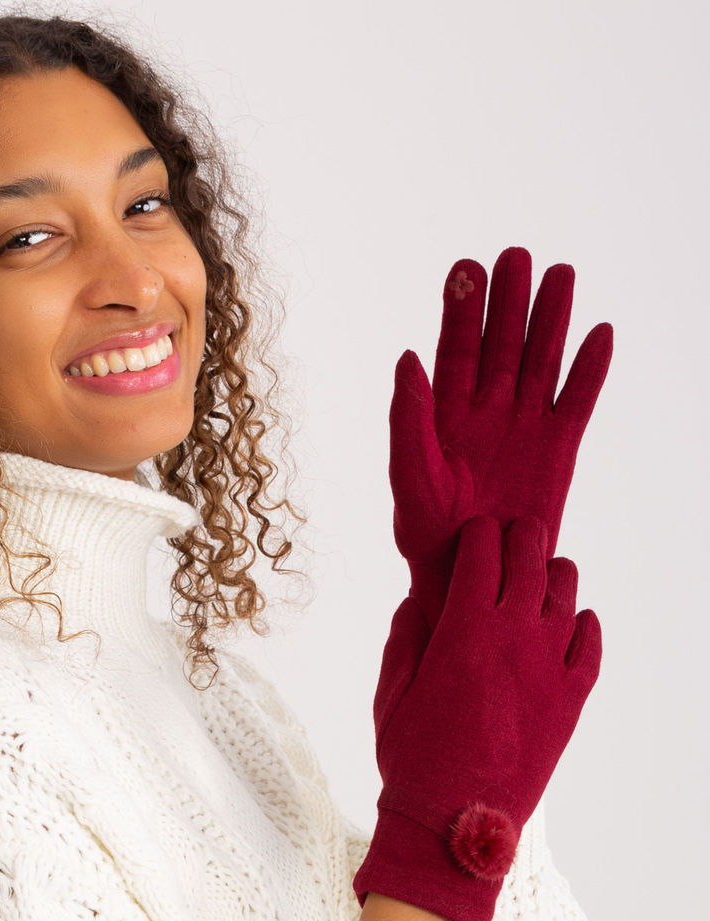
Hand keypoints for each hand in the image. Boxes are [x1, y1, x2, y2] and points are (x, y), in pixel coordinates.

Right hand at [352, 513, 600, 920]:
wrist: (454, 824)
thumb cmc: (411, 762)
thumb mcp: (390, 696)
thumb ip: (404, 641)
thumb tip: (417, 603)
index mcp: (463, 628)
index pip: (482, 550)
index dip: (477, 534)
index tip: (472, 537)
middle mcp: (514, 637)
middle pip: (531, 557)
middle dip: (519, 540)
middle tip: (510, 544)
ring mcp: (549, 667)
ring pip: (567, 592)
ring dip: (551, 577)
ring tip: (538, 582)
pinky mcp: (571, 700)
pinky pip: (591, 645)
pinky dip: (584, 626)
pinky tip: (573, 623)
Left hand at [389, 246, 612, 631]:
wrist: (470, 578)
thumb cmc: (428, 536)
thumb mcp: (410, 477)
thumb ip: (408, 420)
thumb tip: (407, 357)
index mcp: (444, 412)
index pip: (455, 348)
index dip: (461, 309)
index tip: (467, 266)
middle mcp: (486, 411)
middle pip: (501, 343)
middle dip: (508, 300)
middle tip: (516, 256)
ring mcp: (524, 426)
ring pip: (541, 361)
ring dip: (551, 319)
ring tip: (562, 274)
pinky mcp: (558, 449)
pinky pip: (577, 401)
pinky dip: (589, 369)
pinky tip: (599, 333)